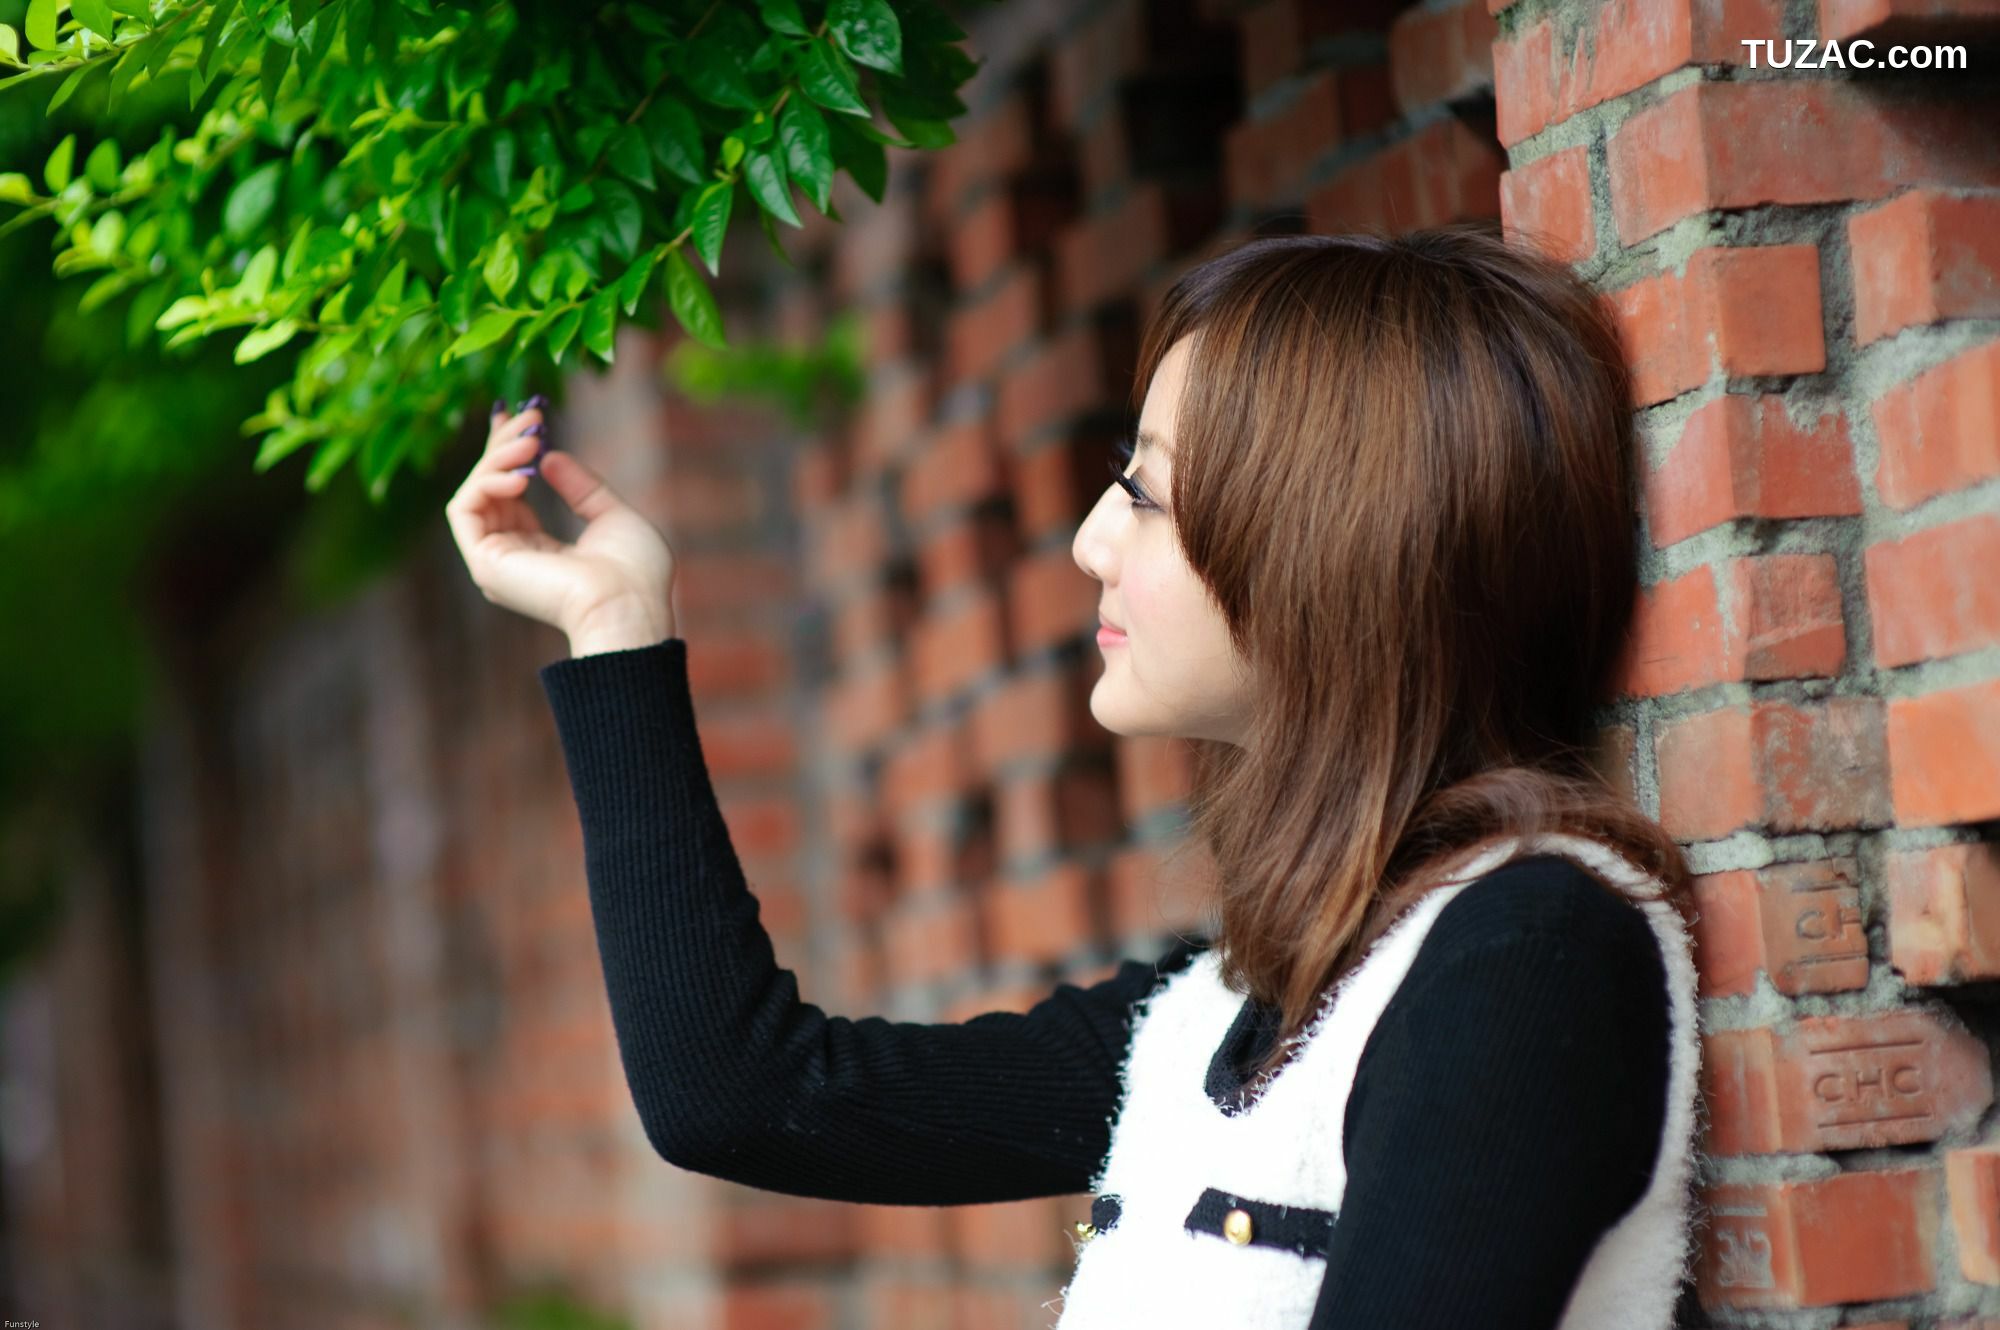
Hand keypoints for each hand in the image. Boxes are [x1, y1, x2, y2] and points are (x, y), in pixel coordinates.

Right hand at [445, 396, 677, 644]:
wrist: (629, 607)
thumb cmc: (635, 574)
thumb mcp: (613, 516)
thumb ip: (581, 487)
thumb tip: (549, 456)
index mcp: (539, 553)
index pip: (508, 495)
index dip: (508, 454)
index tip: (519, 416)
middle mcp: (511, 557)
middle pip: (488, 488)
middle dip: (504, 445)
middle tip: (532, 416)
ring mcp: (494, 561)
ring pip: (473, 492)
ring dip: (497, 457)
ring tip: (532, 441)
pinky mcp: (484, 562)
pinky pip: (464, 508)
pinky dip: (486, 481)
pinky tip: (521, 475)